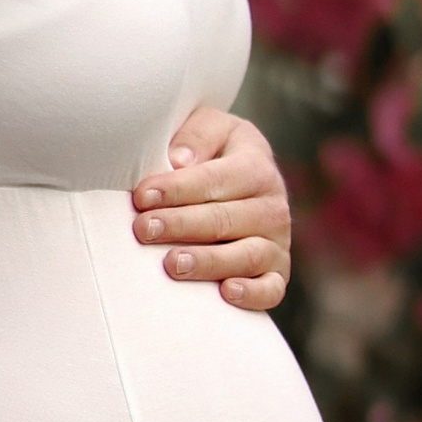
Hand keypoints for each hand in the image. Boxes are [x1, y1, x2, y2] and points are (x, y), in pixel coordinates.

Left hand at [131, 108, 290, 312]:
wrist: (245, 182)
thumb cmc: (213, 154)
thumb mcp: (209, 128)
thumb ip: (196, 136)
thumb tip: (179, 161)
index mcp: (256, 166)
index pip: (216, 179)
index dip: (178, 188)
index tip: (143, 196)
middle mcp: (273, 206)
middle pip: (225, 219)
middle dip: (181, 225)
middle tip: (145, 229)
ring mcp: (277, 243)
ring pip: (246, 255)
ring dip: (208, 261)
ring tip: (172, 264)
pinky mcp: (276, 274)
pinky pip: (271, 290)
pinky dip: (252, 293)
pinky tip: (226, 293)